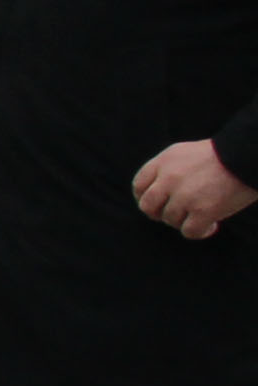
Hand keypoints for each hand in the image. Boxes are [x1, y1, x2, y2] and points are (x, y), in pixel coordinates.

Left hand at [134, 136, 256, 236]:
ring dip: (185, 221)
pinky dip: (200, 232)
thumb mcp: (185, 153)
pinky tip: (212, 225)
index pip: (139, 185)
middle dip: (159, 213)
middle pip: (148, 206)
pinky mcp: (203, 210)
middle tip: (176, 214)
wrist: (247, 156)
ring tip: (202, 215)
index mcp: (164, 162)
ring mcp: (184, 196)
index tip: (158, 203)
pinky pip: (189, 231)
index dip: (144, 198)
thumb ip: (166, 169)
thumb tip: (156, 192)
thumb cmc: (221, 155)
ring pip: (170, 220)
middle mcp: (169, 179)